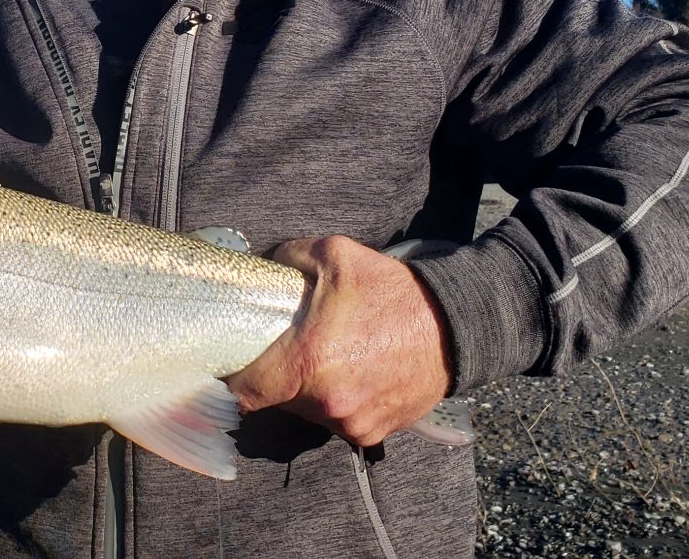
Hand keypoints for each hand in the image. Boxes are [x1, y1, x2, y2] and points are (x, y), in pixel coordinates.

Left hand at [226, 235, 451, 445]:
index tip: (235, 364)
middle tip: (291, 350)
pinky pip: (339, 421)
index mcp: (310, 361)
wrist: (455, 325)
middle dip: (277, 377)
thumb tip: (261, 269)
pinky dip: (338, 403)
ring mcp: (351, 423)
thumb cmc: (392, 290)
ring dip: (308, 392)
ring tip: (330, 359)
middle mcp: (327, 402)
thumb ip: (287, 258)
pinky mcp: (373, 433)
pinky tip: (355, 374)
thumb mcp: (335, 254)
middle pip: (276, 401)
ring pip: (307, 412)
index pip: (245, 392)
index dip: (233, 379)